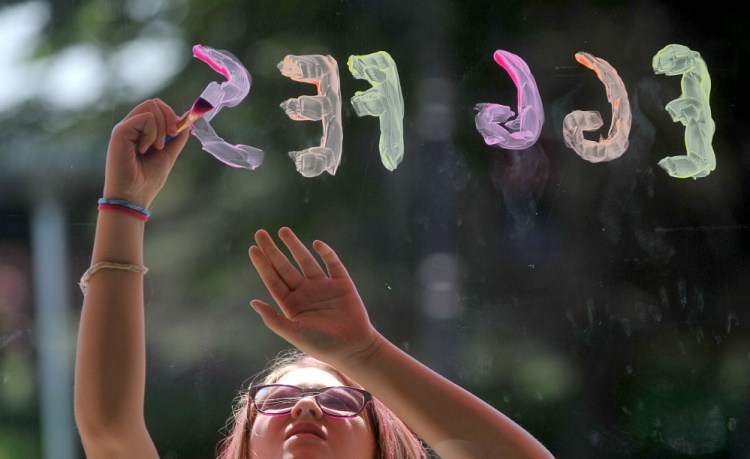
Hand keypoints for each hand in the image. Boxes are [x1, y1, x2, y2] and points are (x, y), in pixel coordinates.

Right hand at [103, 99, 189, 207]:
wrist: (134, 196)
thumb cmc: (148, 179)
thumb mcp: (169, 153)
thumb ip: (177, 136)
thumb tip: (188, 117)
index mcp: (141, 130)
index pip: (157, 108)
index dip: (172, 116)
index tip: (176, 133)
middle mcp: (131, 126)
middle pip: (154, 103)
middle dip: (170, 117)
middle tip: (171, 136)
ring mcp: (125, 127)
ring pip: (151, 107)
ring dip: (161, 127)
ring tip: (155, 147)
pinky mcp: (120, 131)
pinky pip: (146, 118)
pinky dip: (152, 133)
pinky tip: (144, 149)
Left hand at [248, 227, 380, 366]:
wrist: (353, 349)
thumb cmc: (322, 345)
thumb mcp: (294, 333)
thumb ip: (274, 319)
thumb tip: (253, 302)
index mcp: (291, 304)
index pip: (273, 279)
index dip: (263, 264)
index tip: (252, 249)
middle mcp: (305, 292)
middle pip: (285, 266)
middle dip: (273, 250)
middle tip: (260, 233)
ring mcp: (323, 286)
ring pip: (305, 261)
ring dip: (295, 246)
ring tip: (283, 230)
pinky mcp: (341, 283)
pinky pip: (332, 263)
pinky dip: (325, 253)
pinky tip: (316, 244)